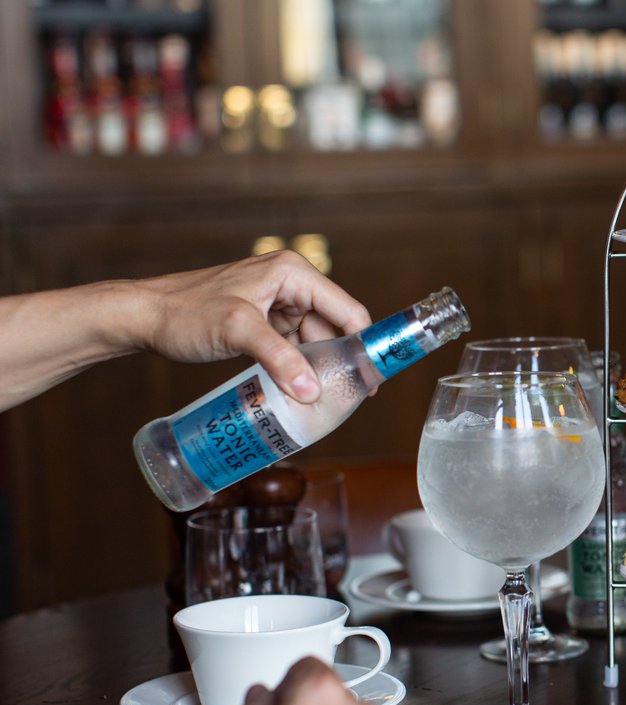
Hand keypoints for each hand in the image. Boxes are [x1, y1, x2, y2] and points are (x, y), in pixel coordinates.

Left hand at [133, 250, 371, 402]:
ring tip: (325, 401)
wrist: (143, 317)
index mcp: (293, 273)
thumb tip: (313, 393)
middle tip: (351, 399)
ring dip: (318, 368)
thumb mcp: (237, 331)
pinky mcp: (263, 322)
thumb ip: (279, 360)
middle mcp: (291, 284)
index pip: (348, 311)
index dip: (365, 347)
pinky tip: (300, 391)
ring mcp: (277, 303)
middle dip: (341, 362)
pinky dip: (297, 368)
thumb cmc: (185, 313)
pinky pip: (293, 347)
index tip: (373, 381)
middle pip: (334, 328)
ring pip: (314, 341)